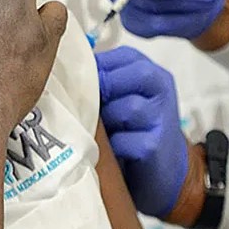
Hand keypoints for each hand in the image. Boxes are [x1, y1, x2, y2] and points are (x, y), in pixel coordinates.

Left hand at [96, 46, 189, 218]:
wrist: (164, 173)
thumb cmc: (135, 131)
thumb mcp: (123, 99)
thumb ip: (105, 82)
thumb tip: (64, 66)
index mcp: (153, 75)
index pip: (125, 55)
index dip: (99, 67)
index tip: (82, 82)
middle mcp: (162, 91)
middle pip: (131, 75)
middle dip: (105, 88)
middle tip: (90, 106)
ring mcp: (162, 119)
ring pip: (127, 108)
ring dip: (108, 120)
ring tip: (101, 131)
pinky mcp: (155, 147)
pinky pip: (124, 140)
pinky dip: (113, 145)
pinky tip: (112, 150)